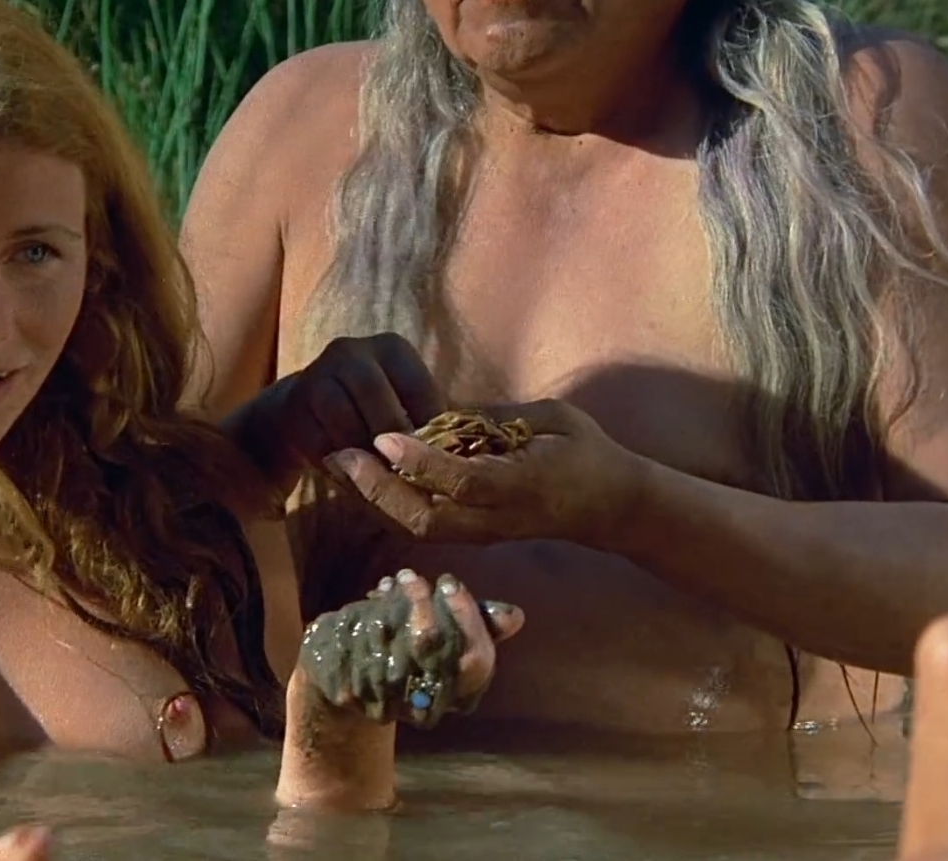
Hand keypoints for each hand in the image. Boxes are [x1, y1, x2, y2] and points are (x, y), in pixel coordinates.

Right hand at [227, 334, 445, 483]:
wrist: (304, 409)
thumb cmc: (371, 411)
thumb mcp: (402, 405)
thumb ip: (427, 422)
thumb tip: (456, 457)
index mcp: (392, 348)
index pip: (419, 388)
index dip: (428, 429)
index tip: (434, 460)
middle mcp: (351, 351)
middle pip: (378, 400)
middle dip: (392, 441)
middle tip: (403, 473)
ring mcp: (317, 374)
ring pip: (345, 420)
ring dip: (363, 455)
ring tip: (378, 477)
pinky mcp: (293, 405)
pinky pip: (319, 441)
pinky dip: (338, 463)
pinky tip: (351, 475)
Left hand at [294, 569, 522, 728]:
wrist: (357, 681)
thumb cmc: (416, 652)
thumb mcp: (454, 639)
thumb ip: (482, 627)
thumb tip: (516, 617)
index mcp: (460, 693)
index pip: (477, 662)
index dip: (468, 617)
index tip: (450, 582)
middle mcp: (427, 700)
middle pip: (434, 650)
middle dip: (424, 605)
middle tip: (416, 576)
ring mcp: (391, 698)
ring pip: (397, 645)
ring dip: (398, 604)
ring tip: (400, 580)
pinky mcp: (357, 690)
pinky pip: (367, 647)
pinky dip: (374, 614)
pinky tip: (377, 596)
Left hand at [324, 399, 642, 546]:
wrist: (611, 506)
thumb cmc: (586, 452)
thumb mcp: (552, 419)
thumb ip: (498, 418)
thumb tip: (440, 413)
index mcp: (523, 485)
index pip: (463, 482)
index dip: (420, 463)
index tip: (385, 437)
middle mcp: (497, 518)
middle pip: (426, 518)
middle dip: (378, 490)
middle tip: (340, 454)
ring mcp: (483, 532)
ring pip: (417, 529)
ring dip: (373, 501)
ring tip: (337, 466)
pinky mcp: (473, 535)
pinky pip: (422, 525)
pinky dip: (386, 506)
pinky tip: (361, 480)